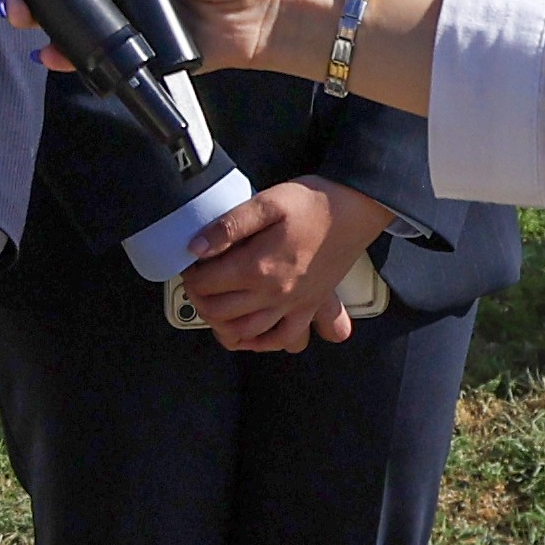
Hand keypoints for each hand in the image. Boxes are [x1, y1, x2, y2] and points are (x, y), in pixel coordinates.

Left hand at [176, 179, 390, 352]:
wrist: (355, 210)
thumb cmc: (312, 202)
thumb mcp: (267, 202)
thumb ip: (229, 226)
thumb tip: (196, 247)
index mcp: (259, 266)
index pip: (208, 283)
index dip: (191, 275)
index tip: (189, 265)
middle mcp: (275, 293)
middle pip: (221, 311)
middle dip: (200, 299)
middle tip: (196, 282)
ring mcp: (293, 305)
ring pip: (246, 332)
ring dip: (221, 324)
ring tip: (213, 305)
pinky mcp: (309, 308)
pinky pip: (282, 339)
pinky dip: (260, 343)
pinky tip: (248, 334)